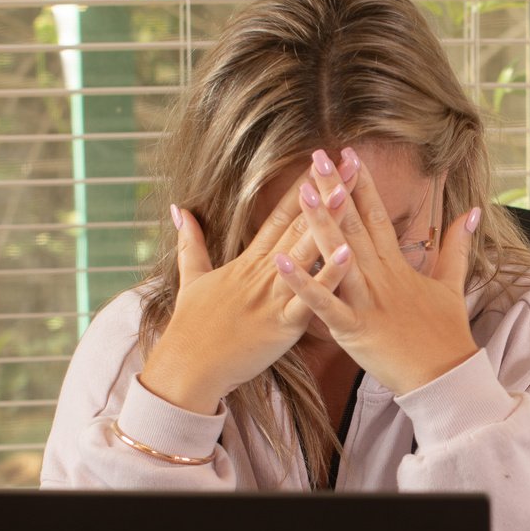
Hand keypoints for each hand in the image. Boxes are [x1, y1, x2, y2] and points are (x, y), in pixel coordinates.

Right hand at [139, 179, 346, 412]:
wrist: (186, 367)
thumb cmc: (190, 328)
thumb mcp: (189, 278)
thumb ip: (190, 242)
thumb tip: (179, 209)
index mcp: (247, 262)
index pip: (278, 216)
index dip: (300, 187)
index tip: (321, 163)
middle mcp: (263, 273)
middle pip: (297, 225)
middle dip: (324, 193)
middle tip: (349, 164)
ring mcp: (272, 297)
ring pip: (304, 253)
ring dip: (328, 221)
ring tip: (350, 192)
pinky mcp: (281, 324)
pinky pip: (309, 298)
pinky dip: (327, 276)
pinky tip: (348, 254)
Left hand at [277, 150, 480, 394]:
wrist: (445, 377)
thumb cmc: (446, 334)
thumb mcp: (453, 284)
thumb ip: (456, 246)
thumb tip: (472, 211)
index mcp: (397, 266)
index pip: (378, 216)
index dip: (363, 183)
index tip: (349, 153)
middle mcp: (380, 276)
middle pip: (355, 226)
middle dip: (336, 189)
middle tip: (317, 157)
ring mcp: (366, 301)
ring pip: (339, 256)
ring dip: (320, 224)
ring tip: (302, 192)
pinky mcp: (354, 328)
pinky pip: (323, 304)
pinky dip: (302, 284)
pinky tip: (280, 262)